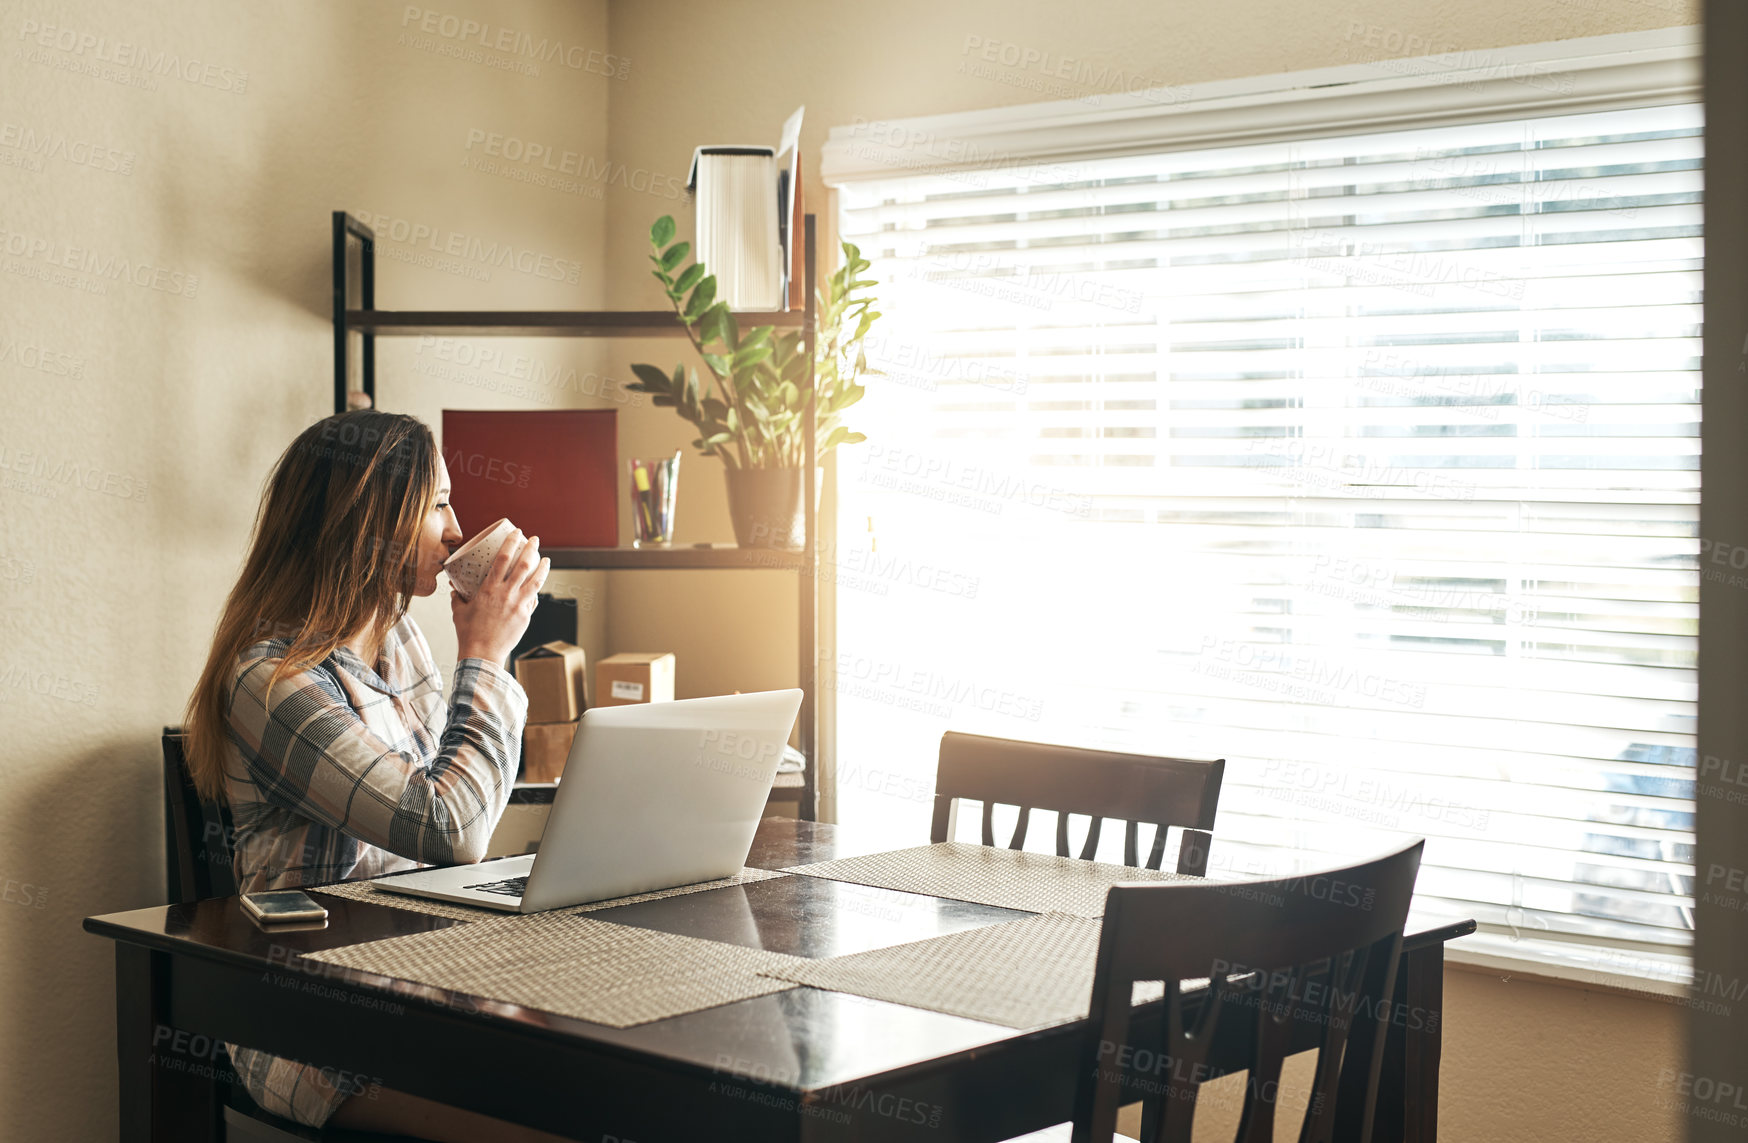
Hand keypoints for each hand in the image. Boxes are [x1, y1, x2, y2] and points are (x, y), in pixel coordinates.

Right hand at [452, 528, 549, 667]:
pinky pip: (533, 600)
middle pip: (524, 565)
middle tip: (535, 539)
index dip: (512, 543)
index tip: (517, 533)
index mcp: (489, 589)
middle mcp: (506, 594)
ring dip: (543, 567)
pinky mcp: (525, 617)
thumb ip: (458, 599)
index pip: (503, 558)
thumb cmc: (468, 633)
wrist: (482, 655)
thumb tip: (454, 591)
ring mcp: (518, 605)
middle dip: (531, 549)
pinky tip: (538, 586)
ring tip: (547, 559)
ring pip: (536, 581)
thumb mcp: (459, 612)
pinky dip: (536, 591)